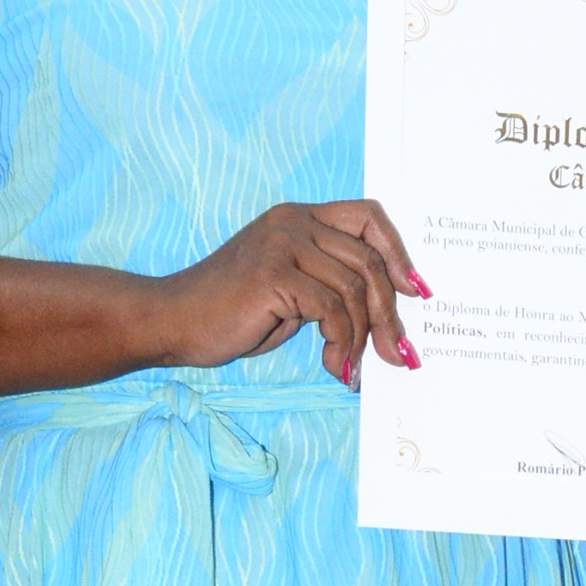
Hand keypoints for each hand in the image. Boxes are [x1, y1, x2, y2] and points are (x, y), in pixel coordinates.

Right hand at [161, 198, 424, 384]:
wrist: (173, 321)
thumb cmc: (229, 314)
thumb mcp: (289, 293)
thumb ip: (329, 288)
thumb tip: (383, 318)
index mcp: (299, 218)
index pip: (367, 217)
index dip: (397, 252)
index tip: (413, 292)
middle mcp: (294, 222)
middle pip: (369, 259)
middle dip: (389, 313)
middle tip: (397, 354)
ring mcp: (283, 243)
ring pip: (355, 288)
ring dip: (363, 337)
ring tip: (352, 368)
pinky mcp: (274, 273)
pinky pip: (332, 310)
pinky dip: (342, 344)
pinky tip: (334, 366)